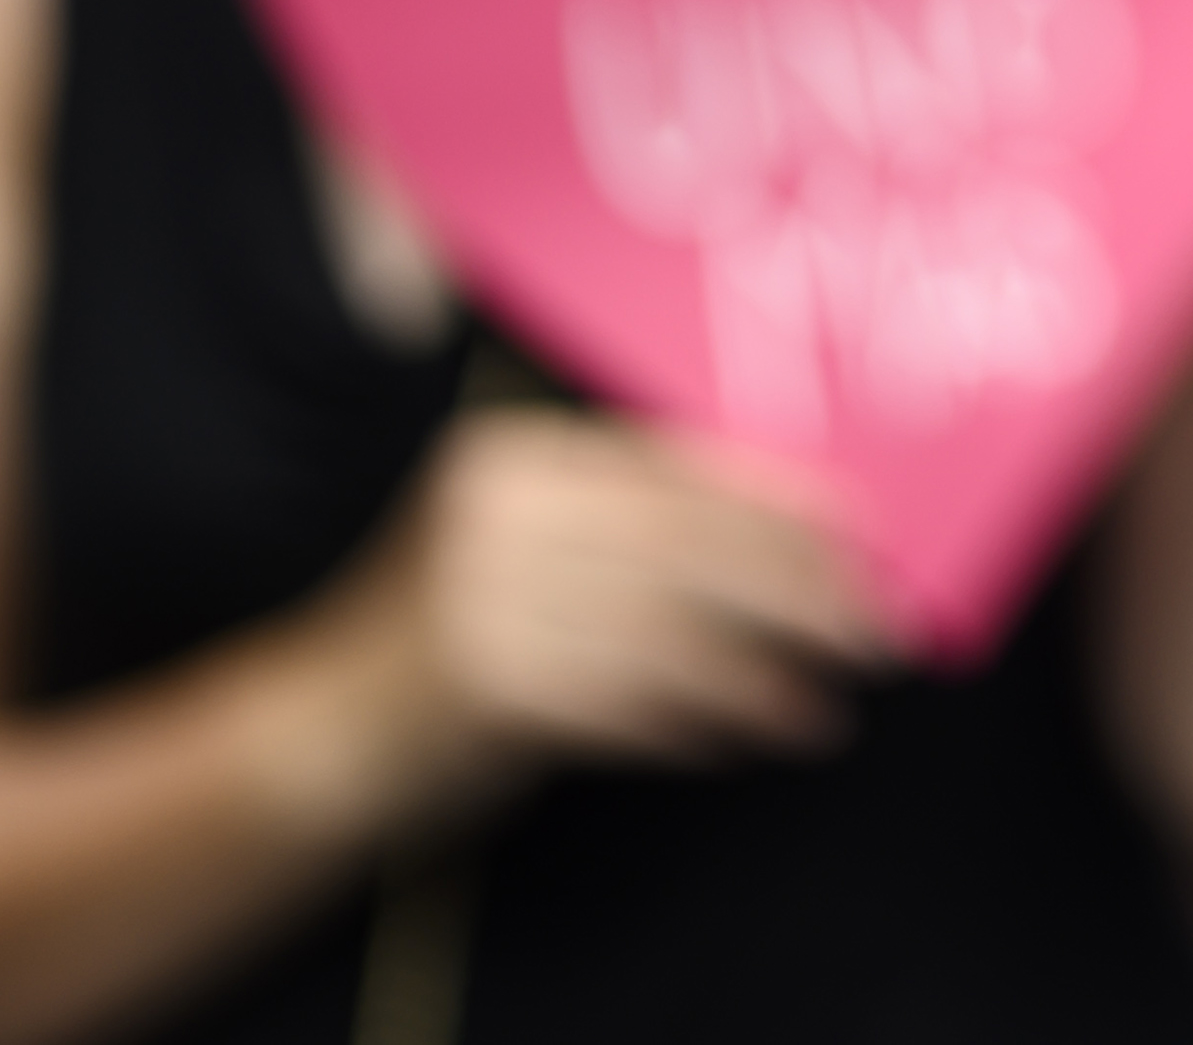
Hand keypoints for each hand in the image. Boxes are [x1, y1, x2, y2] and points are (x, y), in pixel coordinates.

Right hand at [352, 408, 882, 799]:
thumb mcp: (525, 553)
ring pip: (674, 626)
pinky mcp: (490, 685)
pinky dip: (711, 716)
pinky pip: (635, 700)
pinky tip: (767, 727)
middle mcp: (502, 511)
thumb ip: (630, 534)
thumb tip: (796, 544)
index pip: (676, 467)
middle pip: (689, 541)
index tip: (864, 530)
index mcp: (516, 456)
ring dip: (771, 664)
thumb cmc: (450, 642)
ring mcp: (488, 596)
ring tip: (837, 691)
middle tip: (879, 621)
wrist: (313, 735)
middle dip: (798, 585)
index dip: (779, 500)